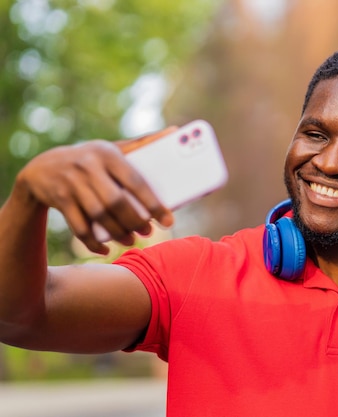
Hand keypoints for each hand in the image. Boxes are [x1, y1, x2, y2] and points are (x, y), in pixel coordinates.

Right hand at [16, 137, 173, 254]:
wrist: (42, 168)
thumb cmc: (91, 159)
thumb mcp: (112, 148)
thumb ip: (142, 143)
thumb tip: (175, 131)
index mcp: (107, 153)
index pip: (135, 181)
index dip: (153, 203)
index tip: (168, 220)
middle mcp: (88, 166)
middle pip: (116, 201)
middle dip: (135, 221)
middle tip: (148, 232)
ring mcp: (71, 184)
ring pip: (99, 216)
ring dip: (117, 233)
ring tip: (131, 240)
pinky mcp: (59, 200)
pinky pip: (79, 227)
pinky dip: (93, 242)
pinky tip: (105, 249)